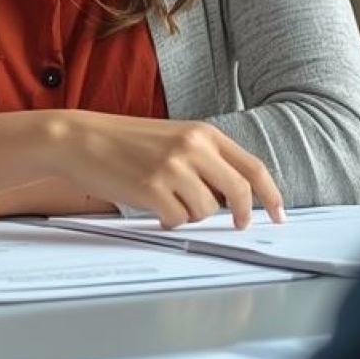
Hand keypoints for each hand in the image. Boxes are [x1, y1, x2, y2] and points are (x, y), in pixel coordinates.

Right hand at [41, 114, 285, 230]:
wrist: (81, 139)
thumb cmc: (123, 141)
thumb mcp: (173, 139)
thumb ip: (204, 160)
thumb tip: (233, 197)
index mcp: (203, 133)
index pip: (253, 166)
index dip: (271, 194)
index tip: (278, 213)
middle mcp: (193, 147)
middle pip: (240, 192)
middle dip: (242, 215)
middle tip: (238, 225)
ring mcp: (173, 168)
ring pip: (206, 210)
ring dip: (190, 213)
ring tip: (166, 199)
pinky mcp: (152, 188)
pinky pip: (178, 220)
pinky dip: (169, 220)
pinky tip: (152, 206)